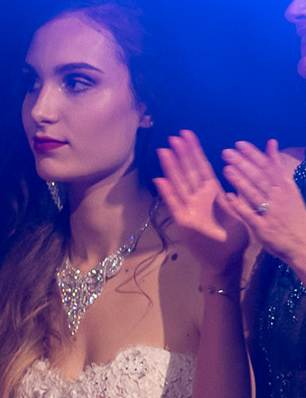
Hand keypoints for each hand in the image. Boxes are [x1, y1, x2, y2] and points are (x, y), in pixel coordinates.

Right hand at [155, 131, 246, 280]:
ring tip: (164, 150)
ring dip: (172, 168)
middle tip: (175, 136)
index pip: (203, 168)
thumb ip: (228, 199)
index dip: (196, 152)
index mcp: (213, 195)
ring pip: (180, 184)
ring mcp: (189, 210)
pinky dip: (167, 193)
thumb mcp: (237, 214)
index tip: (188, 135)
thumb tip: (225, 185)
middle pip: (189, 172)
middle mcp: (198, 199)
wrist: (225, 262)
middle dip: (182, 154)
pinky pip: (174, 204)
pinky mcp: (184, 222)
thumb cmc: (234, 240)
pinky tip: (160, 180)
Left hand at [220, 139, 305, 269]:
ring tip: (226, 169)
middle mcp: (278, 197)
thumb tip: (270, 143)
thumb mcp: (289, 187)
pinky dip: (239, 205)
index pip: (268, 166)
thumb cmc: (293, 214)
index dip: (253, 155)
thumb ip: (276, 167)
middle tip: (226, 152)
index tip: (239, 144)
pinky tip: (227, 197)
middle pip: (260, 177)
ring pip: (255, 193)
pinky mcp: (263, 227)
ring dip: (240, 181)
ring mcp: (271, 212)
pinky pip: (250, 215)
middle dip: (243, 164)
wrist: (304, 242)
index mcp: (285, 186)